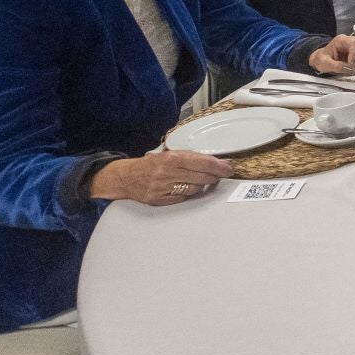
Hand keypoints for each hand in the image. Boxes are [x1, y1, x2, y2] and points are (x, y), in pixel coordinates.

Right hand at [90, 150, 230, 205]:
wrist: (126, 177)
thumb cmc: (151, 164)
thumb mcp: (170, 155)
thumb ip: (191, 158)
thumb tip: (216, 161)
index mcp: (172, 158)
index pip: (204, 163)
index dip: (220, 167)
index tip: (228, 168)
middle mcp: (168, 172)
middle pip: (202, 177)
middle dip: (214, 177)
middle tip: (219, 175)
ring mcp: (163, 187)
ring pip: (194, 189)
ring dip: (201, 186)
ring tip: (199, 181)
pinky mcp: (159, 199)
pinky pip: (182, 198)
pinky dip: (186, 194)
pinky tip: (184, 188)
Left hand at [309, 34, 354, 73]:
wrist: (320, 61)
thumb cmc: (321, 60)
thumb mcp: (324, 63)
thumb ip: (336, 66)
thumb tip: (349, 68)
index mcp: (341, 40)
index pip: (354, 44)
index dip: (354, 55)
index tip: (350, 65)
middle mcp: (350, 41)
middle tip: (353, 69)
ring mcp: (354, 47)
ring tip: (352, 70)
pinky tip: (352, 69)